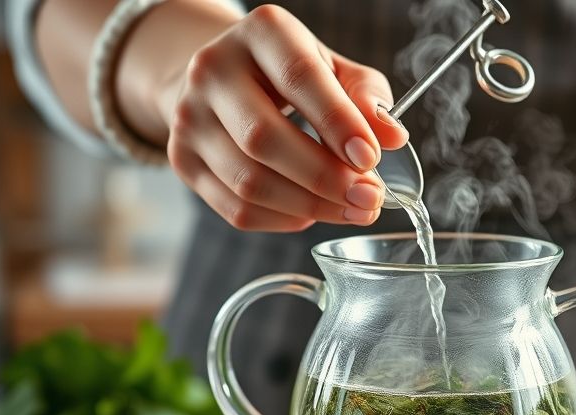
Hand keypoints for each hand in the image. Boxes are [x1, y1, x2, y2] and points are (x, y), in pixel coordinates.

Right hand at [156, 5, 408, 231]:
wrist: (221, 78)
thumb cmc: (290, 74)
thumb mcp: (333, 68)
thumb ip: (366, 97)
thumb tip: (393, 137)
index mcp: (259, 33)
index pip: (298, 77)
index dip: (337, 122)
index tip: (371, 158)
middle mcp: (212, 69)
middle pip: (264, 138)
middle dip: (324, 177)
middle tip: (369, 198)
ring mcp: (189, 118)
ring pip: (249, 181)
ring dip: (309, 206)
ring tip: (352, 210)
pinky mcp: (182, 160)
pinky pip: (236, 208)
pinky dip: (282, 220)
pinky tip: (312, 213)